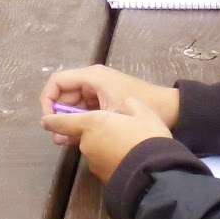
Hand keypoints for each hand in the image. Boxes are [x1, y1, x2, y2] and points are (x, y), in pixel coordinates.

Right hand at [39, 64, 179, 143]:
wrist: (172, 110)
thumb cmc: (140, 106)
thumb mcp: (105, 115)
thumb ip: (75, 122)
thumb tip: (49, 126)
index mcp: (92, 77)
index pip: (57, 82)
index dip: (47, 100)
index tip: (48, 121)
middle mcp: (92, 80)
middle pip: (64, 95)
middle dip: (58, 115)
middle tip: (57, 137)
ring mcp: (100, 91)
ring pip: (74, 105)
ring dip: (68, 122)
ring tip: (64, 142)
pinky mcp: (106, 101)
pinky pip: (86, 110)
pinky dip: (80, 123)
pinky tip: (77, 139)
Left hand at [42, 97, 171, 182]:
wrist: (156, 175)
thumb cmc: (147, 138)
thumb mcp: (143, 112)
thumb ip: (129, 105)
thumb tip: (126, 104)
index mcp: (92, 123)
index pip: (62, 121)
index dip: (52, 119)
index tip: (45, 120)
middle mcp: (87, 143)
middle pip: (83, 134)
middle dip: (94, 130)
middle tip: (115, 127)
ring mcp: (93, 162)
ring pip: (94, 148)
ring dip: (104, 144)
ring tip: (126, 142)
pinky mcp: (102, 177)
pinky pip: (103, 161)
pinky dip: (110, 157)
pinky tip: (127, 156)